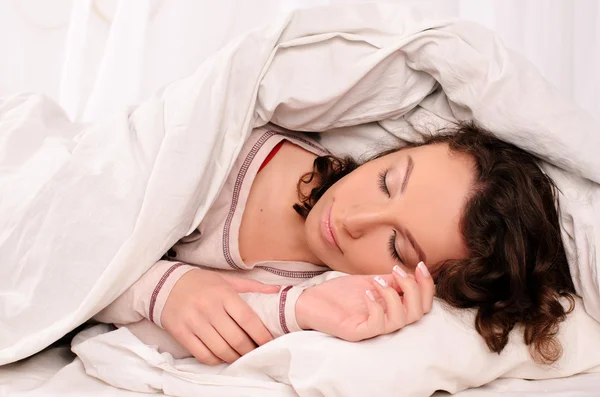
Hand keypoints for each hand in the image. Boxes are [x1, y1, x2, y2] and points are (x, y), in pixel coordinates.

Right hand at [161, 269, 279, 364]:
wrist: (166, 285)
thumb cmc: (201, 283)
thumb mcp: (226, 279)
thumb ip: (252, 286)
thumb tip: (277, 290)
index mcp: (223, 294)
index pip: (247, 319)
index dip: (261, 334)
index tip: (269, 342)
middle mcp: (209, 308)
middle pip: (236, 338)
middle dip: (249, 350)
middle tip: (256, 353)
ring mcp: (194, 322)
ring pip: (221, 349)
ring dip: (234, 357)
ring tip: (241, 356)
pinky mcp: (181, 333)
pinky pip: (203, 354)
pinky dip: (216, 360)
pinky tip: (222, 357)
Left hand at [295, 264, 433, 341]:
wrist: (311, 300)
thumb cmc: (340, 293)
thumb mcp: (371, 281)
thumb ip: (391, 281)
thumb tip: (411, 274)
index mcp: (392, 309)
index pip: (422, 305)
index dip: (427, 286)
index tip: (421, 265)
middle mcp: (386, 321)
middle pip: (418, 313)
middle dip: (414, 289)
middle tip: (396, 272)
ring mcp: (372, 329)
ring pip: (401, 320)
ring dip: (393, 295)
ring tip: (377, 281)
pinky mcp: (357, 333)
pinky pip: (377, 324)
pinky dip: (377, 305)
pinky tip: (367, 292)